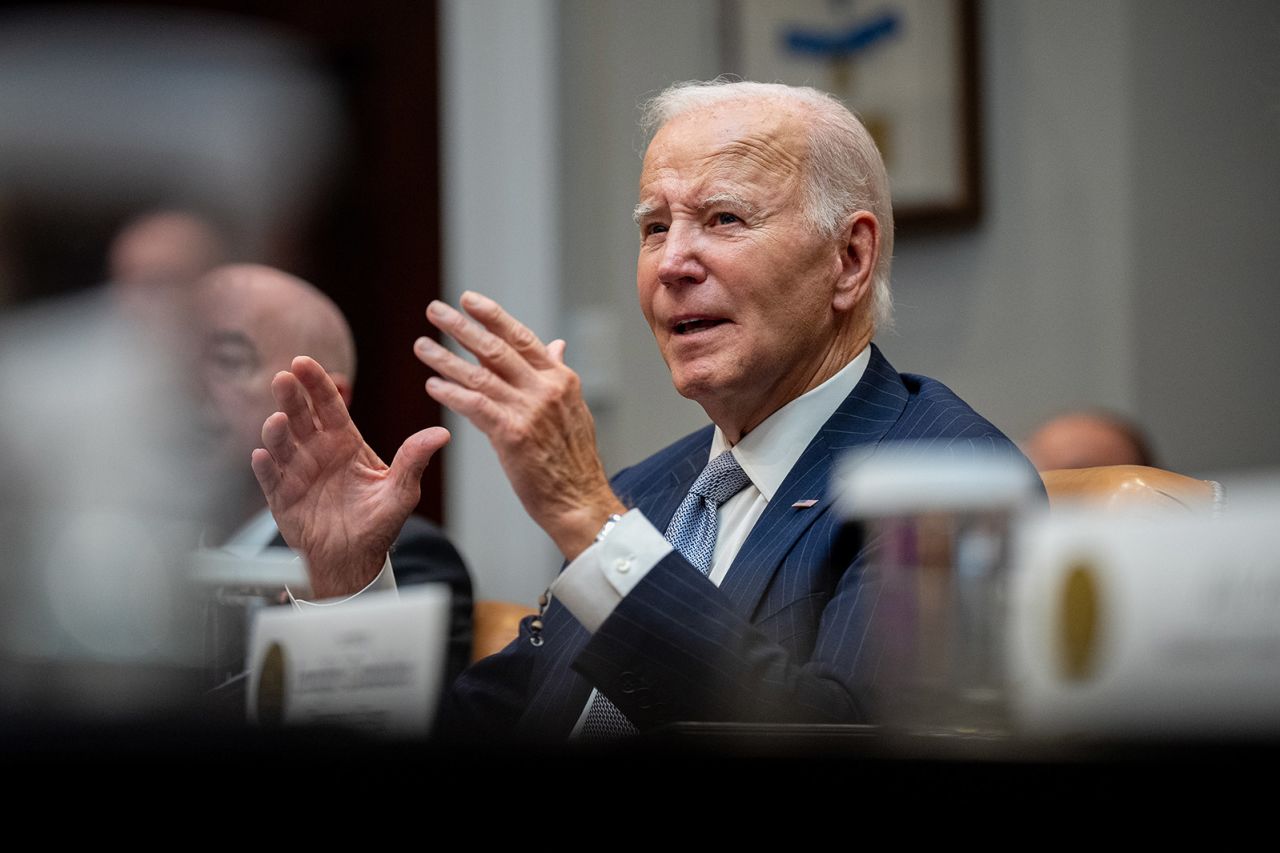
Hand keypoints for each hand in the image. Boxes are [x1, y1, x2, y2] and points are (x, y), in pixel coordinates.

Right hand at [250, 356, 449, 598]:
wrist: (354, 559)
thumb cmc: (377, 522)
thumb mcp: (402, 491)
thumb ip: (414, 460)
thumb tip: (442, 434)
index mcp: (344, 442)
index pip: (329, 405)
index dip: (316, 383)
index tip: (303, 362)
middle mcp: (317, 451)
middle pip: (301, 417)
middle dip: (291, 397)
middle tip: (284, 379)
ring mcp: (297, 472)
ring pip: (282, 444)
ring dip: (276, 431)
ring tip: (277, 422)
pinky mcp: (281, 497)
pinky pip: (270, 478)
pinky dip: (266, 467)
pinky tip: (262, 456)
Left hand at [414, 292, 623, 559]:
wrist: (580, 500)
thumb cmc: (573, 460)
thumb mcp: (573, 409)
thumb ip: (558, 374)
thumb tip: (556, 345)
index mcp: (560, 379)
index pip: (521, 337)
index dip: (492, 316)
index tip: (468, 300)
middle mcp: (546, 389)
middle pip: (496, 348)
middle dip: (461, 326)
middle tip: (434, 309)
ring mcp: (530, 410)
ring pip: (479, 375)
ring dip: (445, 358)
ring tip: (421, 345)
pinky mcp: (513, 434)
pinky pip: (475, 406)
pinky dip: (451, 393)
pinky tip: (432, 385)